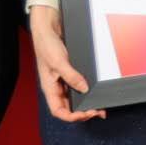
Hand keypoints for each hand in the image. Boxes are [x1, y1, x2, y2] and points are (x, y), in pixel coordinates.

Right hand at [30, 5, 102, 121]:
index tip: (86, 114)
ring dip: (87, 102)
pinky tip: (95, 91)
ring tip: (100, 104)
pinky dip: (87, 91)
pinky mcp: (70, 72)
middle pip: (69, 107)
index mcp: (49, 88)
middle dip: (83, 112)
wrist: (48, 28)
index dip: (71, 117)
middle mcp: (56, 86)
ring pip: (75, 98)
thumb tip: (84, 89)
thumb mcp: (58, 61)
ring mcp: (63, 80)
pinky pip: (79, 86)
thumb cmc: (46, 45)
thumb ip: (71, 76)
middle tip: (98, 110)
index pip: (58, 110)